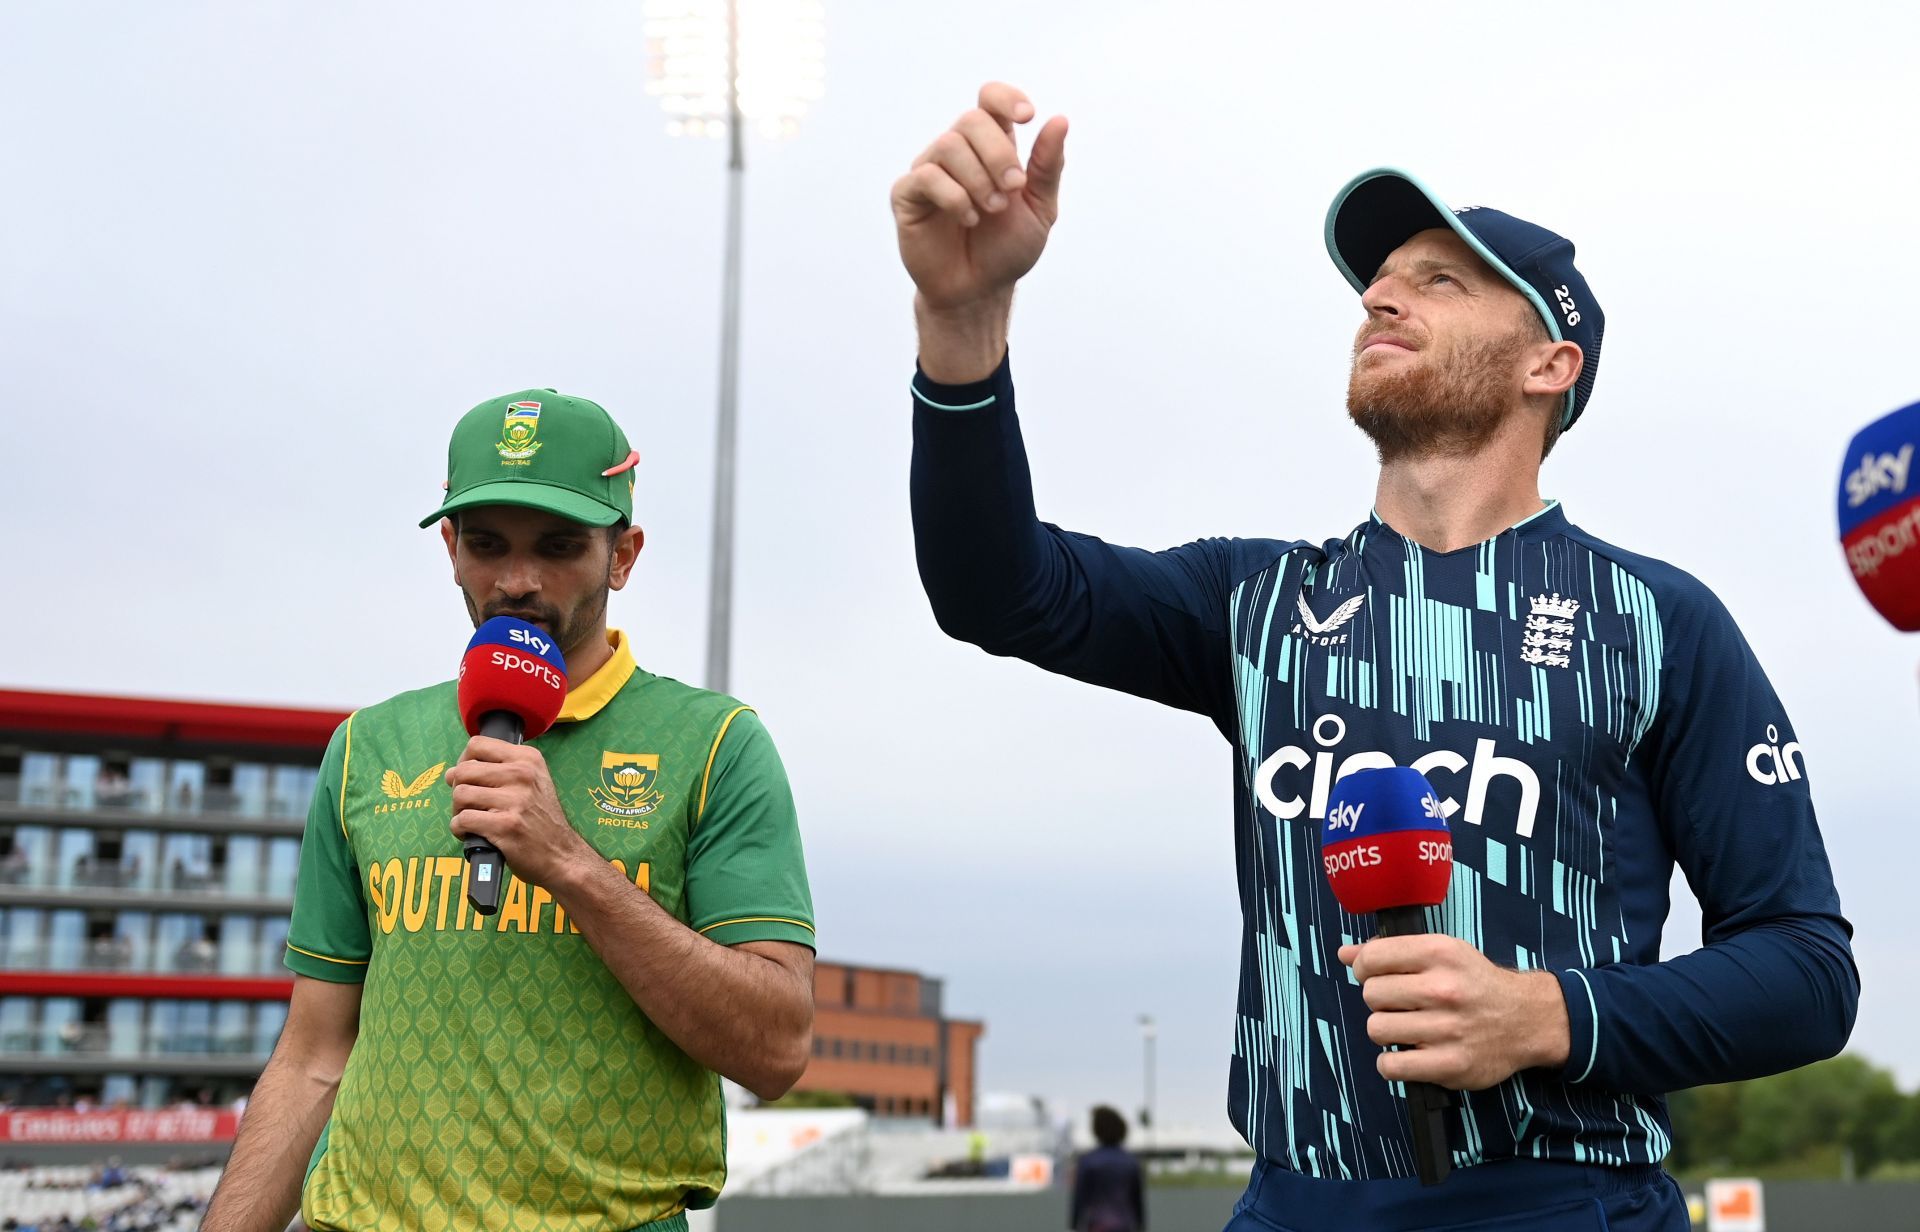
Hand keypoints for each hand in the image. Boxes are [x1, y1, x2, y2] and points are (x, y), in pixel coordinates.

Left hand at [444, 737, 594, 889]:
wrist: (561, 853)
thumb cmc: (540, 818)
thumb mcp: (532, 781)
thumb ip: (496, 770)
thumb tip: (451, 772)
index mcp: (528, 759)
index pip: (477, 744)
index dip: (463, 761)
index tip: (469, 777)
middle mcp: (523, 774)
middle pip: (463, 770)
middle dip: (458, 789)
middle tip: (470, 804)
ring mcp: (515, 800)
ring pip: (460, 795)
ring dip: (458, 810)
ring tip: (473, 818)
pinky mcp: (505, 826)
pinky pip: (462, 820)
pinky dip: (460, 828)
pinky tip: (472, 832)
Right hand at [891, 81, 1067, 313]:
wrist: (979, 291)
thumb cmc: (1006, 249)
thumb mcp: (1040, 209)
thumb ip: (1047, 166)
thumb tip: (1059, 120)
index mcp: (991, 147)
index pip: (990, 100)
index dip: (1005, 98)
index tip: (1026, 117)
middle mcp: (958, 152)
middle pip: (972, 119)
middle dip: (998, 152)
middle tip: (1013, 188)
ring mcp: (930, 170)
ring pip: (949, 145)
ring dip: (978, 179)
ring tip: (991, 210)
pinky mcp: (907, 195)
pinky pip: (927, 176)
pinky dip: (954, 196)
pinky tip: (968, 218)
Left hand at [1338, 935, 1570, 1090]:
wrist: (1527, 1019)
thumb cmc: (1475, 983)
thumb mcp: (1441, 952)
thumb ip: (1390, 951)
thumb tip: (1344, 954)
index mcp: (1439, 953)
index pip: (1371, 958)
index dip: (1365, 968)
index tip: (1375, 975)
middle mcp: (1443, 989)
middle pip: (1371, 994)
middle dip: (1379, 999)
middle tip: (1400, 1004)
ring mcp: (1447, 1029)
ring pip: (1376, 1029)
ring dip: (1386, 1030)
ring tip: (1407, 1027)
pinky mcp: (1450, 1065)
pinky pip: (1391, 1066)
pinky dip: (1391, 1063)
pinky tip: (1407, 1053)